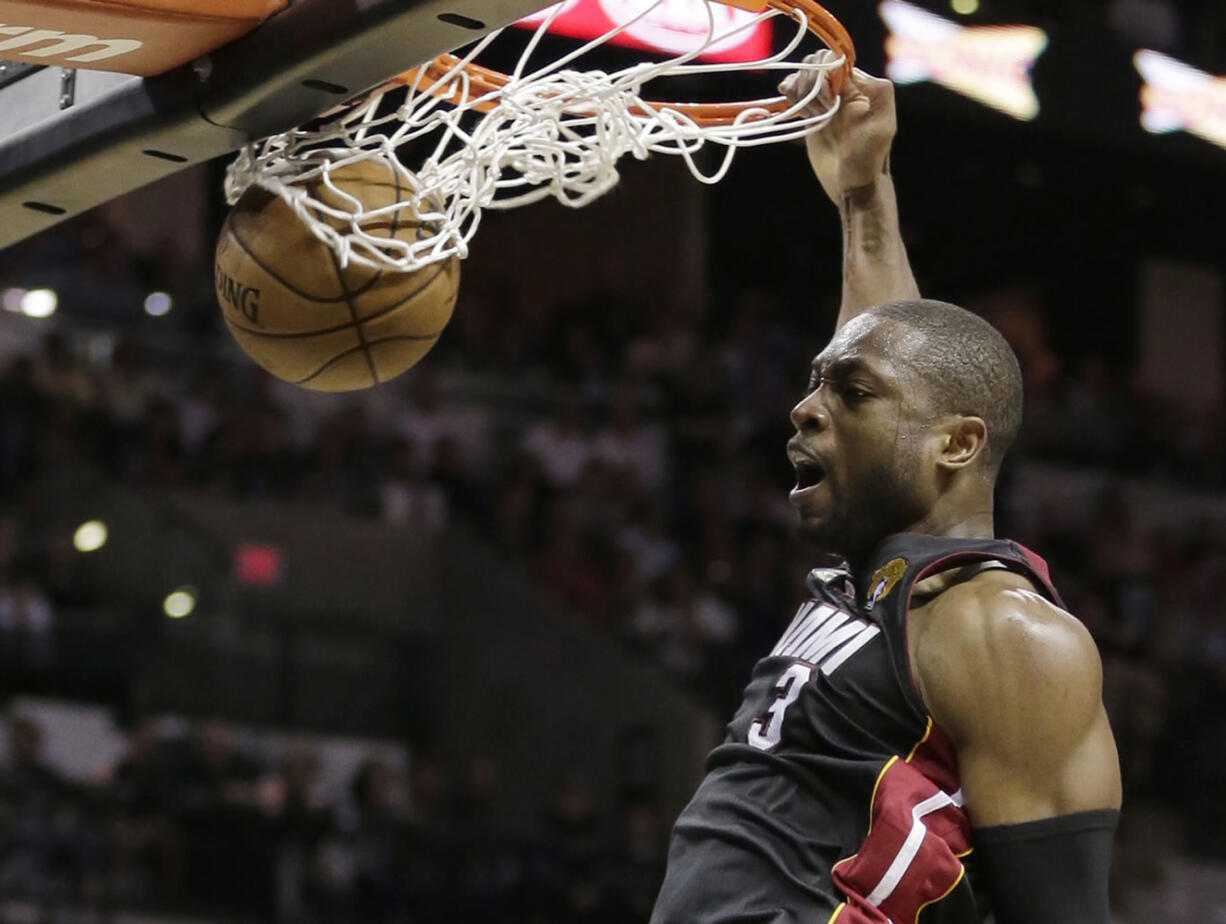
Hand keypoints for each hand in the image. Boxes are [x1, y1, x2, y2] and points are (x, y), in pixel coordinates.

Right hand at [779, 53, 896, 205]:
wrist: (852, 185)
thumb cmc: (870, 160)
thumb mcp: (880, 129)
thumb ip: (871, 98)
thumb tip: (843, 74)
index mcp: (864, 87)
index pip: (836, 62)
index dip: (824, 74)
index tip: (825, 99)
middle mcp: (846, 90)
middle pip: (818, 65)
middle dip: (810, 80)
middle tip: (816, 110)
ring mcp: (828, 102)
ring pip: (805, 77)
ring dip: (799, 87)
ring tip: (806, 112)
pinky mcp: (813, 115)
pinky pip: (798, 94)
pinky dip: (790, 92)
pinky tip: (789, 100)